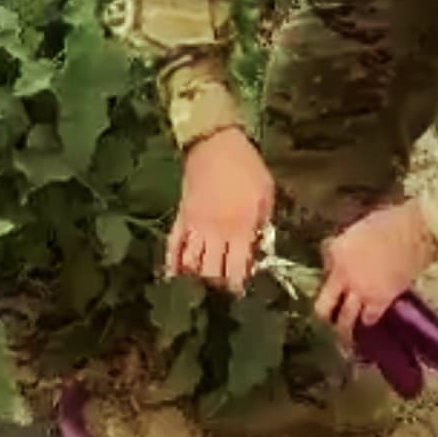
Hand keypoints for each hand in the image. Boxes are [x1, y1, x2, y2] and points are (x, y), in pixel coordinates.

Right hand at [166, 127, 273, 294]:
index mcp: (240, 228)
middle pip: (211, 272)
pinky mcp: (180, 217)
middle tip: (222, 290)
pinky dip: (171, 263)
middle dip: (217, 285)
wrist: (216, 144)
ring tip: (201, 287)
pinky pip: (173, 245)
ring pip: (190, 263)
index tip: (241, 292)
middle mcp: (215, 232)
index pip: (237, 269)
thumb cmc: (247, 167)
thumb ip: (263, 225)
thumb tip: (261, 251)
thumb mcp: (266, 194)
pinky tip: (172, 276)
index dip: (238, 285)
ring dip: (195, 278)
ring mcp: (194, 226)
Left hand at [313, 199, 437, 345]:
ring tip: (342, 333)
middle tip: (324, 321)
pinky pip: (370, 317)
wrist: (415, 231)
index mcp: (337, 251)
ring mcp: (361, 290)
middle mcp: (343, 275)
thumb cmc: (391, 221)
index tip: (332, 276)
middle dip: (323, 315)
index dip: (328, 273)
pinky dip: (368, 320)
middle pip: (324, 305)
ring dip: (342, 326)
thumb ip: (347, 243)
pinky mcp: (381, 299)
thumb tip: (340, 253)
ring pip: (345, 319)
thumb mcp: (360, 226)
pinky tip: (367, 321)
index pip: (322, 268)